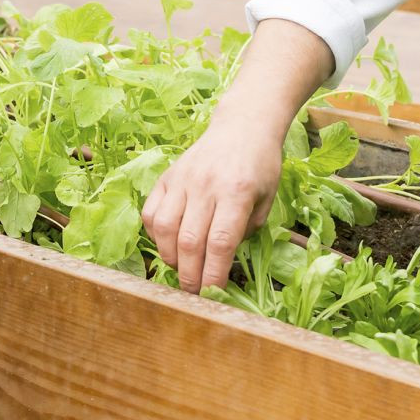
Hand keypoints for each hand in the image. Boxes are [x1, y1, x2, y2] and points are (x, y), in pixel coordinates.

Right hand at [142, 111, 283, 294]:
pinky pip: (152, 212)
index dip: (214, 273)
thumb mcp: (267, 198)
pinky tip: (168, 243)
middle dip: (190, 275)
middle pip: (189, 240)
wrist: (242, 125)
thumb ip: (247, 230)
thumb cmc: (261, 165)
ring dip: (170, 257)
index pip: (220, 242)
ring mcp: (182, 179)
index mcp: (237, 192)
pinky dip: (156, 235)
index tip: (213, 294)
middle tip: (194, 293)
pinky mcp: (167, 176)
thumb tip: (223, 259)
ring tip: (181, 268)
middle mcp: (206, 185)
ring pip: (165, 228)